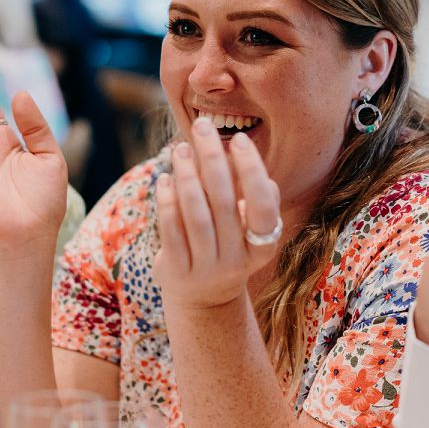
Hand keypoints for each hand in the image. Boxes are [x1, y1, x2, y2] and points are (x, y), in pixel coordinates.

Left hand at [155, 119, 281, 312]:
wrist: (204, 300)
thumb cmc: (229, 247)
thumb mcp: (249, 229)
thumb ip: (253, 198)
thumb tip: (255, 167)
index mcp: (263, 246)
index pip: (263, 206)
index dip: (252, 172)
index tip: (240, 139)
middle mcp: (237, 261)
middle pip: (225, 203)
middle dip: (213, 159)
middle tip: (202, 127)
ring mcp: (206, 269)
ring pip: (196, 214)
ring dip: (187, 176)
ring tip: (180, 149)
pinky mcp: (177, 272)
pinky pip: (170, 229)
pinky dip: (167, 200)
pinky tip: (165, 177)